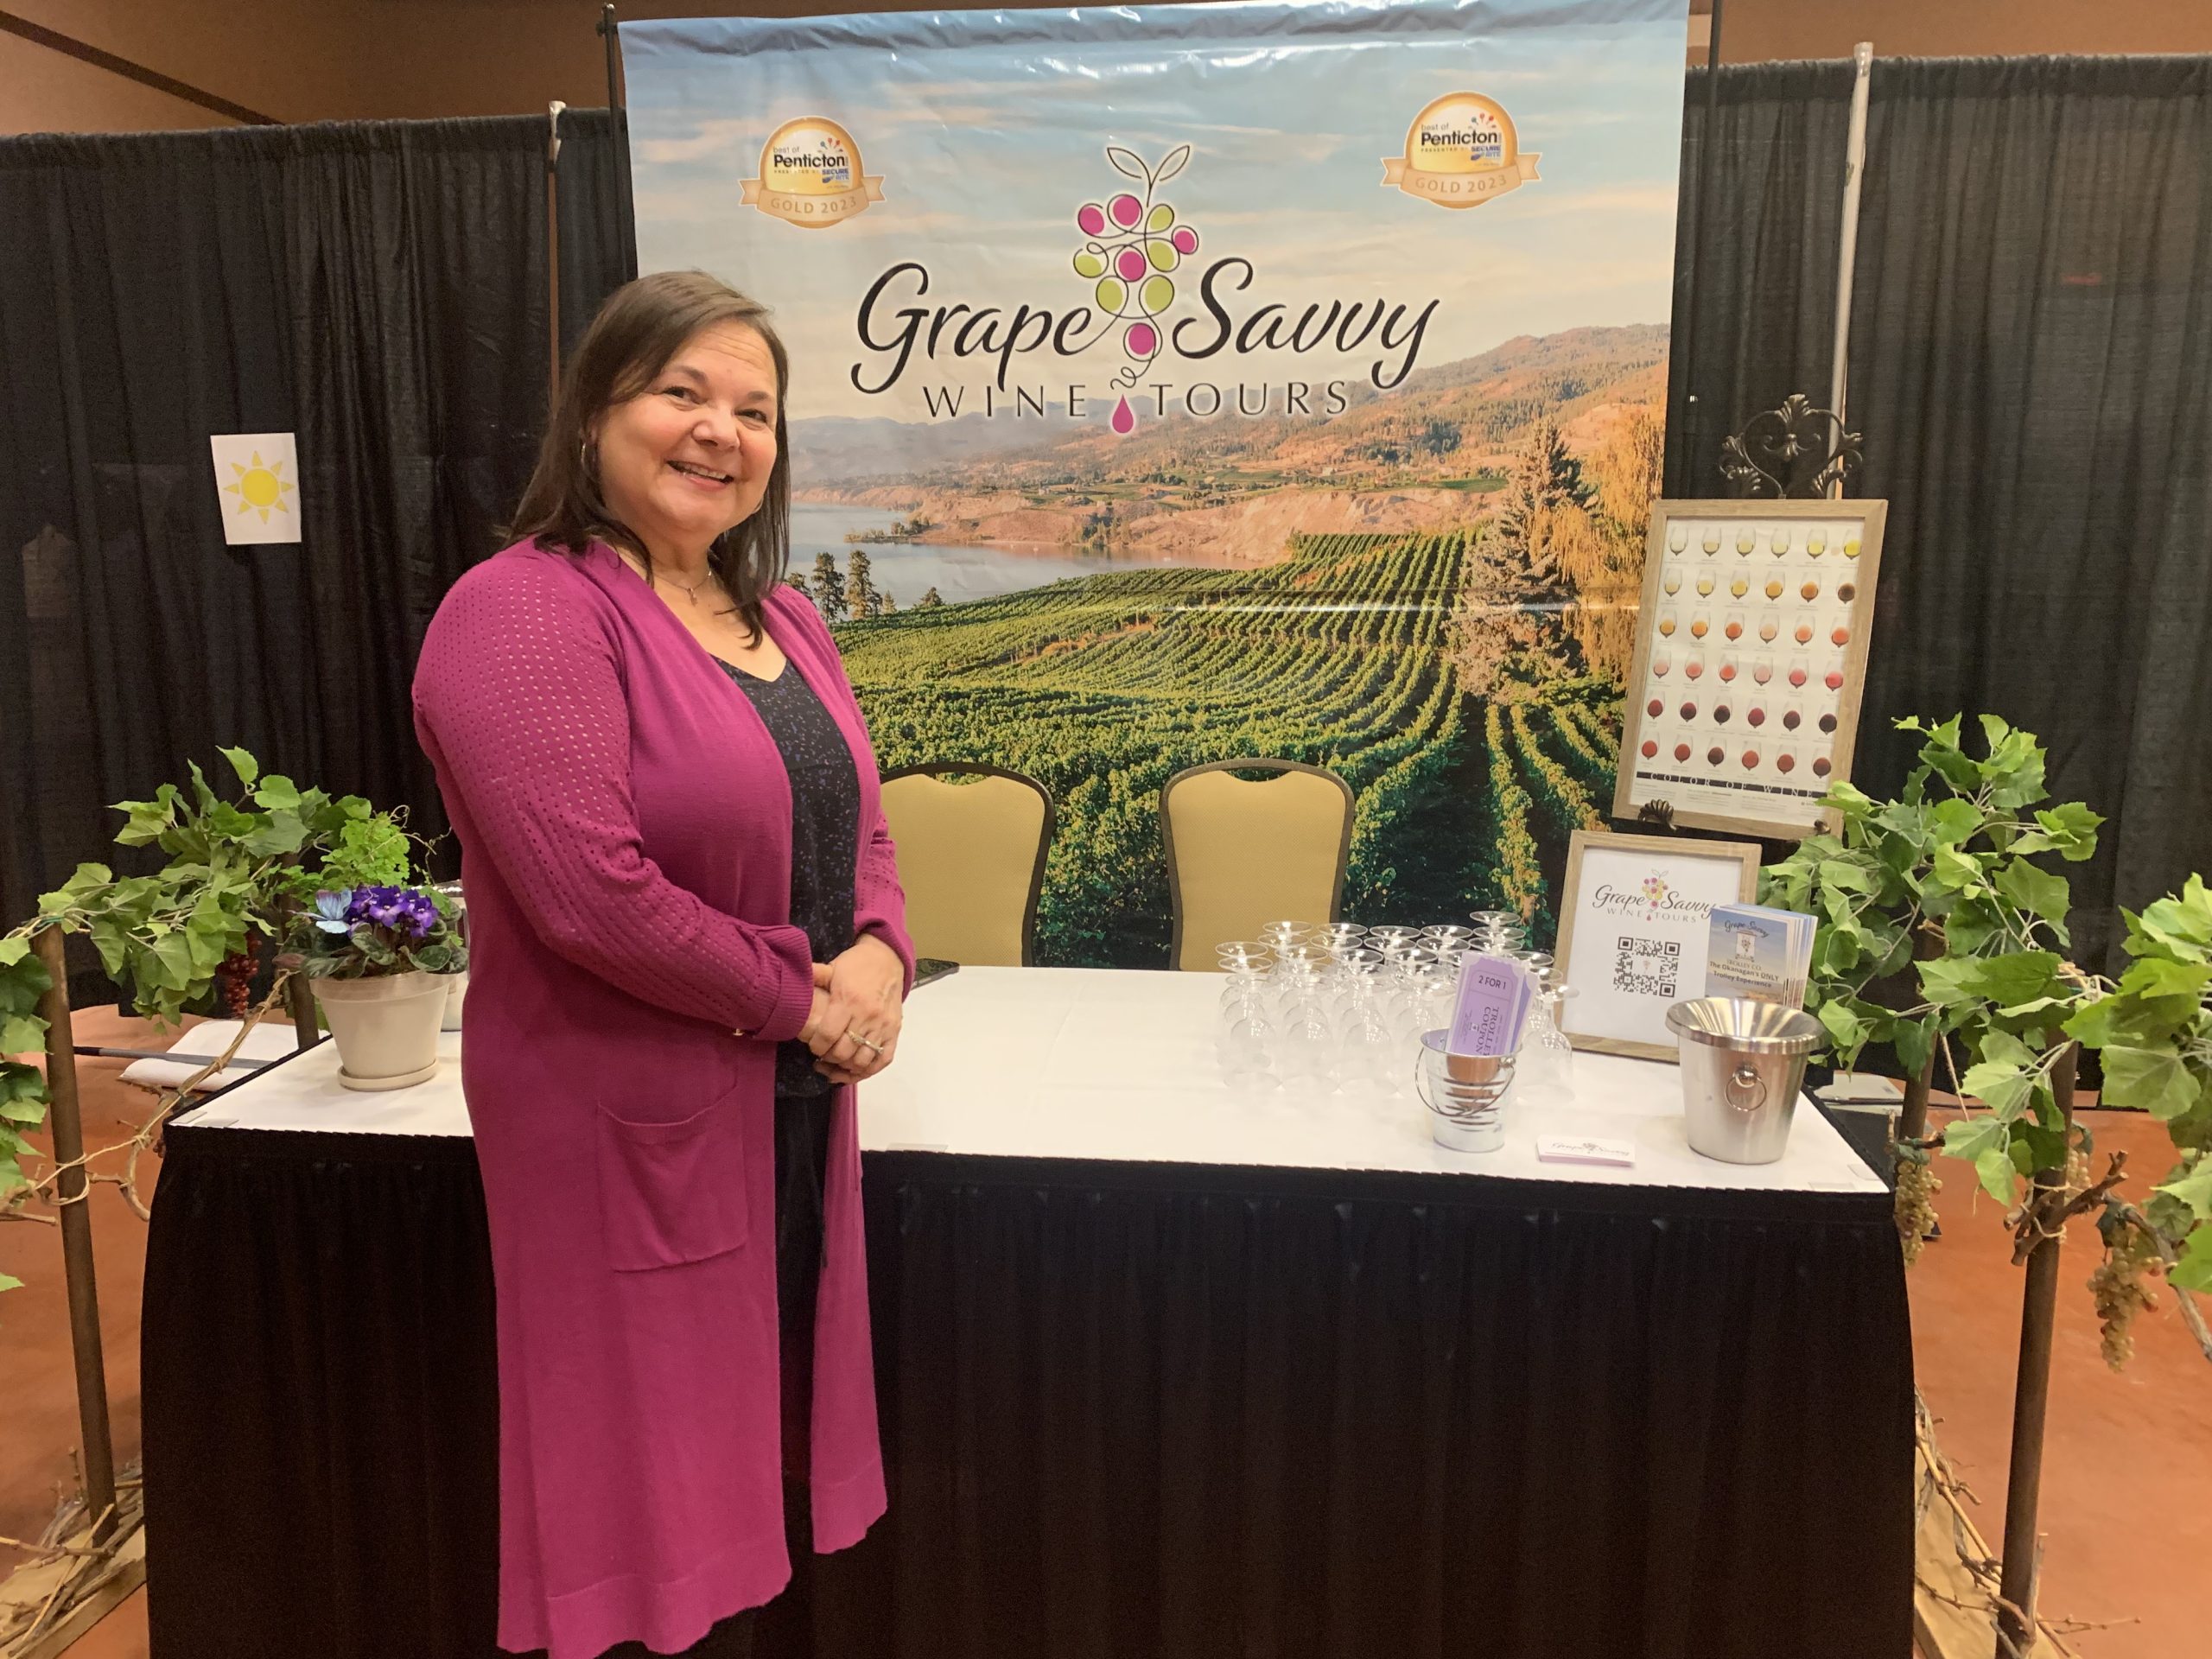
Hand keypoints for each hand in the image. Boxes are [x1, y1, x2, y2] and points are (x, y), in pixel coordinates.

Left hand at [798, 934, 904, 1084]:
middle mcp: (867, 1016)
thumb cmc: (856, 965)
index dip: (817, 1047)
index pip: (828, 1036)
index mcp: (848, 1001)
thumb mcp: (833, 968)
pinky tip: (854, 1070)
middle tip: (822, 1057)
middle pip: (844, 1052)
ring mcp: (883, 1026)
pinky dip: (868, 1070)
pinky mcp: (894, 1031)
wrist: (887, 959)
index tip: (813, 1046)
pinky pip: (883, 1060)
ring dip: (846, 1068)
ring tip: (835, 1065)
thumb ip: (814, 977)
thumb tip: (791, 979)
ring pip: (862, 1061)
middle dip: (829, 1059)